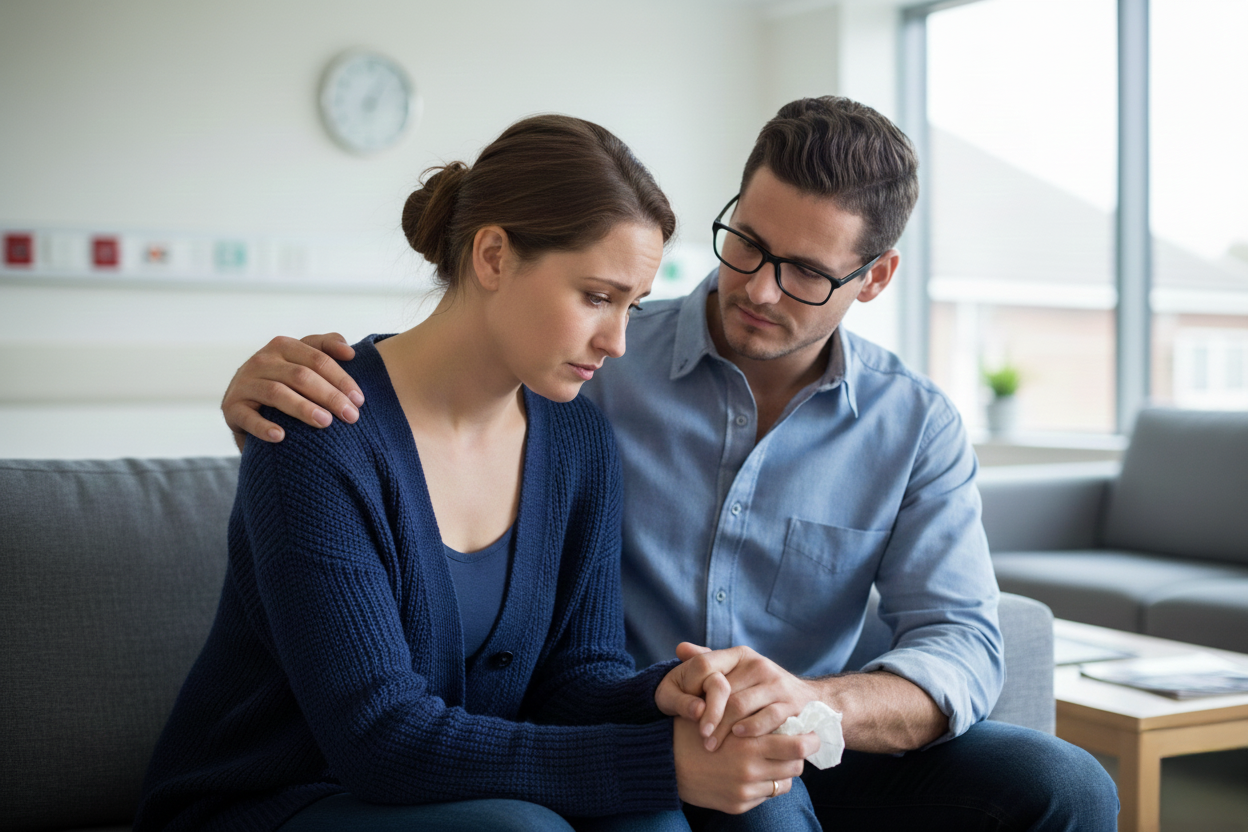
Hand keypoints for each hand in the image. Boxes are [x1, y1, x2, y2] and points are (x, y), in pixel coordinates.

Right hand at [222, 333, 364, 449]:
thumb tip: (350, 352)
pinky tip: (281, 437)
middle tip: (351, 416)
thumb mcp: (302, 361)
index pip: (318, 359)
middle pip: (301, 376)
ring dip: (303, 408)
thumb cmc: (285, 382)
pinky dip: (263, 427)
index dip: (341, 378)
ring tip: (325, 423)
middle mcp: (262, 360)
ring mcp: (244, 383)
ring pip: (277, 393)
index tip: (360, 399)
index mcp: (283, 346)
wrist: (245, 405)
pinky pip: (247, 417)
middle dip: (330, 396)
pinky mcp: (231, 407)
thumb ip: (326, 348)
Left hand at [665, 643, 818, 751]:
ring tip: (712, 745)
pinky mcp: (790, 702)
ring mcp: (776, 683)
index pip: (708, 665)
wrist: (806, 698)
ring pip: (741, 706)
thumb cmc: (758, 688)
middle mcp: (758, 665)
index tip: (685, 712)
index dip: (693, 689)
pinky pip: (767, 717)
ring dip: (724, 728)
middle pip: (723, 692)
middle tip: (698, 737)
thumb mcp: (735, 670)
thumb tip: (680, 648)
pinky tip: (739, 736)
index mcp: (740, 655)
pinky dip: (751, 728)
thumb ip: (708, 661)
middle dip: (708, 718)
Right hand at [672, 715, 816, 813]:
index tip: (810, 732)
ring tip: (773, 757)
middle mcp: (751, 770)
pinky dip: (765, 783)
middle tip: (796, 744)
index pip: (798, 746)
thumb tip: (779, 706)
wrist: (665, 763)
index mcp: (749, 743)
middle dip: (798, 754)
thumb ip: (748, 710)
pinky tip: (754, 771)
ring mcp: (745, 791)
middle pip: (796, 766)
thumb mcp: (719, 713)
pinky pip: (766, 795)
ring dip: (782, 769)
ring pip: (784, 782)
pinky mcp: (738, 804)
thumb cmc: (693, 731)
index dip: (809, 738)